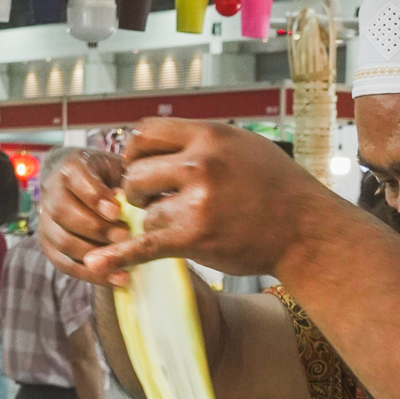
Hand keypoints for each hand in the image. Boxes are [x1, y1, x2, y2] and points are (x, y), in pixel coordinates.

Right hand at [39, 149, 127, 284]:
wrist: (82, 183)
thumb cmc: (108, 176)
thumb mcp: (119, 168)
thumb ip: (129, 181)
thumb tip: (146, 202)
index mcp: (70, 167)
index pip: (76, 181)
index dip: (95, 198)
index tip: (117, 212)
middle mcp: (51, 192)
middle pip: (64, 213)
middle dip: (95, 229)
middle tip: (124, 237)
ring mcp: (46, 220)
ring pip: (62, 241)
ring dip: (93, 254)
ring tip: (122, 261)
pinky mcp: (48, 244)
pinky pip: (64, 263)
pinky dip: (90, 275)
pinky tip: (116, 279)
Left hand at [80, 120, 337, 283]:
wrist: (304, 229)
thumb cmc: (277, 188)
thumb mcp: (242, 146)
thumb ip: (203, 141)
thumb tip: (165, 138)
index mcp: (208, 136)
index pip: (145, 134)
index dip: (134, 152)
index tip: (140, 167)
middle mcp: (201, 164)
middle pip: (136, 173)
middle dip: (138, 191)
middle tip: (153, 202)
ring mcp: (197, 201)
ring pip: (144, 213)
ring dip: (155, 224)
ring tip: (182, 227)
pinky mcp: (195, 238)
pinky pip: (146, 245)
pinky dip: (119, 256)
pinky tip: (95, 264)